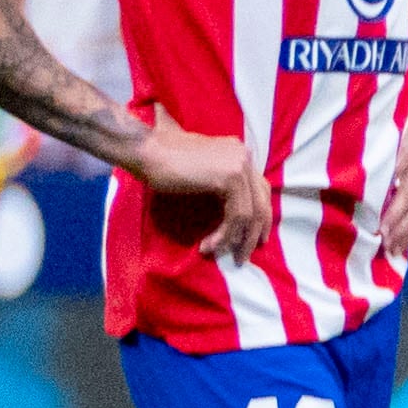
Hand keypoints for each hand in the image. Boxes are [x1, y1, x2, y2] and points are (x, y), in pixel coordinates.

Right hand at [127, 122, 271, 263]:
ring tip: (219, 254)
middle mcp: (245, 157)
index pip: (261, 190)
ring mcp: (240, 166)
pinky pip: (236, 215)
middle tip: (243, 256)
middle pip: (262, 203)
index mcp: (241, 154)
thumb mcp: (203, 174)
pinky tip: (207, 246)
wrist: (146, 150)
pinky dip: (224, 235)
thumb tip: (236, 218)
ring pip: (250, 213)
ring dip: (235, 239)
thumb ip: (222, 185)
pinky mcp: (229, 178)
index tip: (255, 240)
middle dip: (253, 234)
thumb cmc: (165, 164)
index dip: (260, 218)